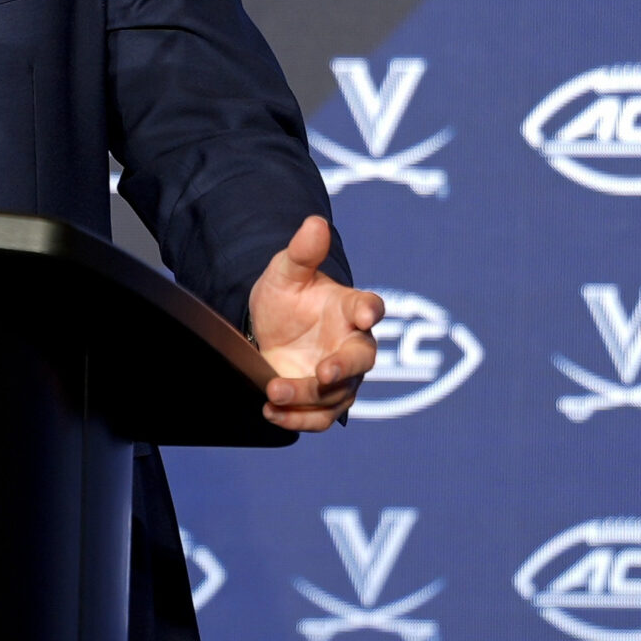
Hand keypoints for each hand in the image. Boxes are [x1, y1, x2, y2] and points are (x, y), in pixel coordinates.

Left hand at [247, 215, 380, 431]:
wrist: (271, 330)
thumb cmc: (288, 298)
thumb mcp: (285, 273)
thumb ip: (301, 252)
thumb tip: (315, 221)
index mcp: (351, 308)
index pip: (369, 306)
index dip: (370, 309)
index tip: (367, 313)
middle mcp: (353, 344)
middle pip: (361, 360)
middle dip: (344, 368)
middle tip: (323, 372)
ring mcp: (341, 377)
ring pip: (337, 394)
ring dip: (307, 397)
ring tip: (273, 391)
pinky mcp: (323, 400)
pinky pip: (320, 417)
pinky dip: (297, 419)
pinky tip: (270, 411)